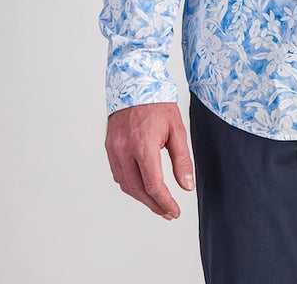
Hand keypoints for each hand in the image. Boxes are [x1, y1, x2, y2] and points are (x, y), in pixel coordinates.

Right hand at [105, 102, 194, 218]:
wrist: (135, 83)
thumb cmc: (158, 104)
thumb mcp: (177, 129)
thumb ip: (182, 160)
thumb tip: (187, 186)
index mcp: (143, 146)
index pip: (153, 185)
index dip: (165, 202)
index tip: (174, 212)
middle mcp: (125, 150)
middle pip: (138, 190)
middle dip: (154, 205)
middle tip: (168, 212)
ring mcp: (114, 149)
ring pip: (125, 185)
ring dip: (141, 197)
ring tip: (157, 202)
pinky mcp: (109, 146)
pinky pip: (118, 174)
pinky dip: (130, 185)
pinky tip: (142, 186)